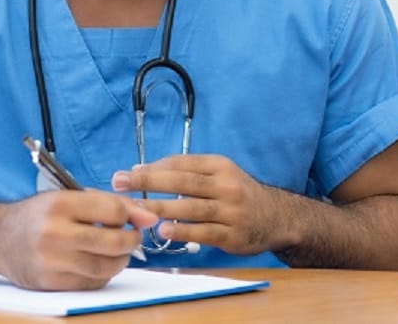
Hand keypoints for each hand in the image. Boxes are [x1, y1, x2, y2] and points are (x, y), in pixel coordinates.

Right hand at [0, 190, 156, 290]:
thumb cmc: (39, 215)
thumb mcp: (69, 198)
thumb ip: (108, 204)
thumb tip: (149, 217)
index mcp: (60, 204)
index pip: (112, 210)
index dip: (133, 215)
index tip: (140, 220)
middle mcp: (55, 232)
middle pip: (112, 241)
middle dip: (131, 240)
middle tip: (132, 237)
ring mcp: (51, 260)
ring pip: (105, 266)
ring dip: (120, 260)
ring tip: (117, 251)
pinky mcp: (50, 282)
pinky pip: (91, 283)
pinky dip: (103, 275)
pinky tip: (98, 263)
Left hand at [111, 154, 287, 255]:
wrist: (277, 217)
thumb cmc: (238, 195)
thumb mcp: (220, 175)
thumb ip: (189, 173)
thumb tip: (146, 172)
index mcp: (219, 166)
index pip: (181, 163)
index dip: (153, 167)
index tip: (129, 173)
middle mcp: (226, 185)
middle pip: (182, 181)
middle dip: (148, 181)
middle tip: (121, 183)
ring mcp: (230, 210)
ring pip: (190, 207)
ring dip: (160, 207)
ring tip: (135, 209)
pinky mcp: (232, 234)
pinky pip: (203, 231)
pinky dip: (182, 231)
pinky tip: (164, 231)